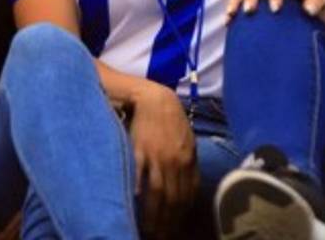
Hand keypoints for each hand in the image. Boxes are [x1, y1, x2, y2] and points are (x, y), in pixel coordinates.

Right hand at [128, 84, 197, 237]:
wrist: (154, 98)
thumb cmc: (170, 120)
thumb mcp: (187, 142)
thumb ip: (188, 166)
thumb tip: (188, 190)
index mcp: (189, 160)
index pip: (187, 196)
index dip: (181, 216)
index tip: (175, 229)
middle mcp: (176, 162)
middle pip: (173, 200)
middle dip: (168, 222)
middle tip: (161, 236)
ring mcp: (158, 157)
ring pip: (158, 193)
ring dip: (154, 215)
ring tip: (149, 230)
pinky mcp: (140, 151)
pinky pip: (140, 176)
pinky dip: (138, 193)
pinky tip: (135, 206)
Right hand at [227, 0, 324, 25]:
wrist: (318, 5)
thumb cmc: (322, 1)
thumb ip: (319, 1)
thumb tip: (309, 11)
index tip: (276, 10)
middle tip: (249, 11)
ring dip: (236, 2)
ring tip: (230, 17)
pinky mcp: (257, 1)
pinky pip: (241, 1)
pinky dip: (233, 10)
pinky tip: (227, 23)